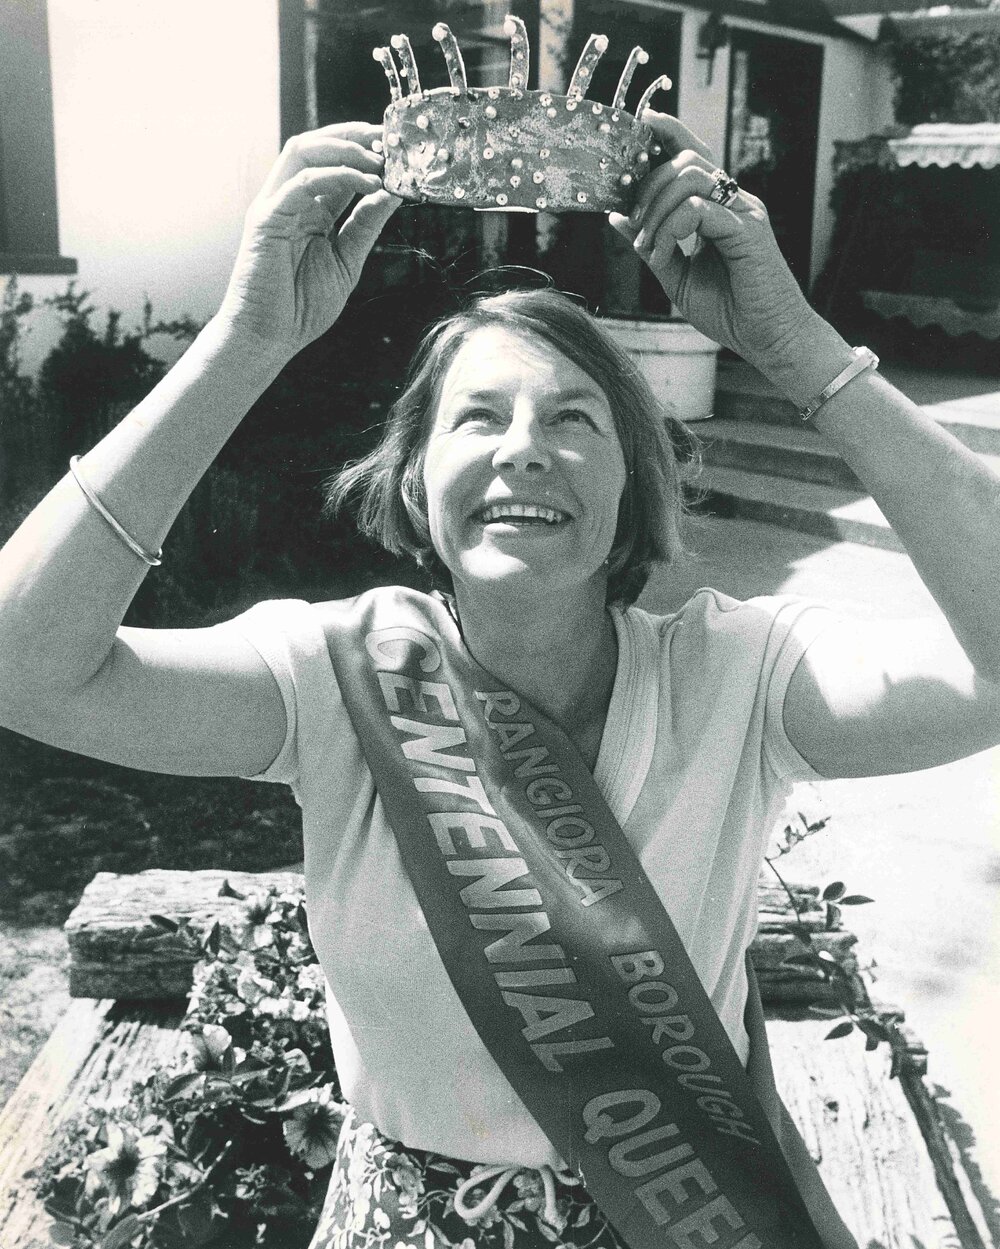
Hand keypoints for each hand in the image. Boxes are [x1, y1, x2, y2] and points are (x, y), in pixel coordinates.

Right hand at [217, 123, 399, 354]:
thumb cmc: (302, 307)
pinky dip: (334, 175)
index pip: (335, 165)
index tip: (396, 150)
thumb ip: (365, 225)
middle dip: (353, 135)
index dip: (364, 151)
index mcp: (310, 210)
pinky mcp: (266, 219)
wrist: (268, 337)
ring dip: (344, 147)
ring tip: (378, 158)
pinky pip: (299, 183)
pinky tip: (365, 183)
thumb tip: (392, 193)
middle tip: (389, 141)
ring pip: (303, 151)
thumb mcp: (347, 260)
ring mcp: (275, 206)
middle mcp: (290, 200)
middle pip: (316, 145)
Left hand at [609, 114, 816, 370]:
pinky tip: (662, 255)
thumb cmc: (730, 311)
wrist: (769, 339)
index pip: (692, 153)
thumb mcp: (676, 275)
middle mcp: (734, 201)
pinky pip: (698, 209)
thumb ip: (651, 243)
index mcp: (719, 207)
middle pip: (685, 160)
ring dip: (656, 209)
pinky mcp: (748, 230)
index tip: (639, 128)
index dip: (667, 133)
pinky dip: (671, 229)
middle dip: (647, 187)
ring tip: (647, 248)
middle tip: (634, 227)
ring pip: (691, 176)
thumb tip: (617, 217)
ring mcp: (743, 212)